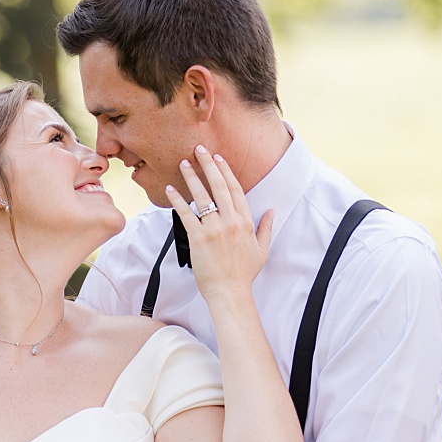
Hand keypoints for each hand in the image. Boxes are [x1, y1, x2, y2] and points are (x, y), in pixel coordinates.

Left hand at [164, 145, 271, 301]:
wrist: (230, 292)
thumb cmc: (244, 273)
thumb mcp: (262, 249)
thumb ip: (266, 228)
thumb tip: (271, 211)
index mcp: (245, 222)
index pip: (236, 190)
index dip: (226, 172)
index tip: (218, 159)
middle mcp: (230, 221)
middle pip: (219, 187)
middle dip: (209, 165)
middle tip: (199, 149)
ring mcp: (214, 229)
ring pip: (202, 197)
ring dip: (192, 177)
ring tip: (183, 163)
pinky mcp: (198, 238)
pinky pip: (186, 214)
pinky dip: (177, 200)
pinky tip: (170, 189)